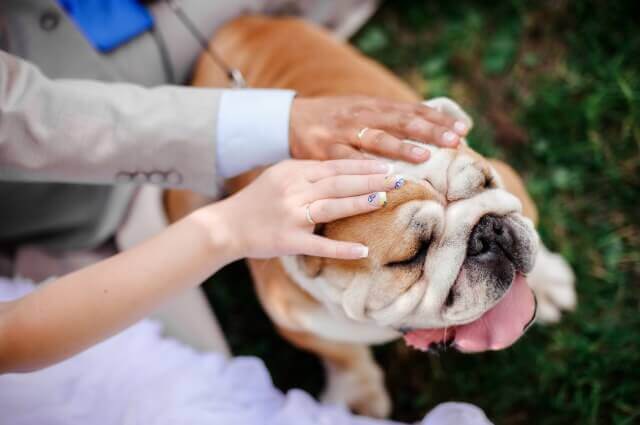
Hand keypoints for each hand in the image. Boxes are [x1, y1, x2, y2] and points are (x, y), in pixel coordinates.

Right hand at [213, 159, 405, 259]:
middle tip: (398, 180)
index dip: (363, 166)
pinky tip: (362, 251)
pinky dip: (341, 249)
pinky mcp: (287, 241)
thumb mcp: (280, 176)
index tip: (387, 166)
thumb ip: (308, 172)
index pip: (335, 166)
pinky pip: (318, 245)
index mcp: (294, 172)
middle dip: (370, 181)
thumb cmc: (257, 200)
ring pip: (331, 207)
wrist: (226, 225)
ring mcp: (291, 215)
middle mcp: (293, 190)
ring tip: (384, 201)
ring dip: (359, 204)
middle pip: (338, 183)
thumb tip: (344, 169)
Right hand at [289, 96, 468, 162]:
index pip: (411, 111)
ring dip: (398, 150)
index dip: (437, 119)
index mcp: (372, 106)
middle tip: (453, 141)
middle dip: (427, 132)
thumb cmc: (334, 119)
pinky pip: (344, 166)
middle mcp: (359, 117)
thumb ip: (390, 118)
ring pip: (372, 143)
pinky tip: (379, 185)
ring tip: (420, 159)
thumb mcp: (361, 110)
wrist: (289, 120)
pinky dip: (361, 176)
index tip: (463, 129)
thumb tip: (430, 127)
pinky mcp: (323, 154)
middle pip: (397, 123)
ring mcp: (340, 135)